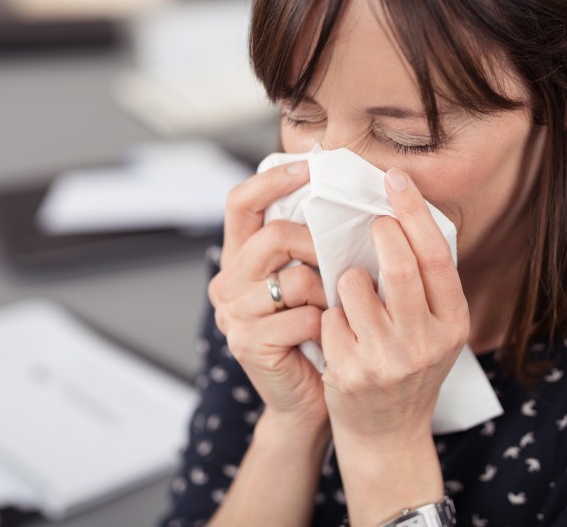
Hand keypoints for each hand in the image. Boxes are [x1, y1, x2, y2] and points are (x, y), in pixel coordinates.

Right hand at [208, 160, 329, 426]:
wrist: (308, 398)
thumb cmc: (316, 332)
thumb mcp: (308, 279)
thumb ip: (307, 243)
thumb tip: (339, 193)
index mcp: (239, 258)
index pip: (240, 202)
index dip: (271, 180)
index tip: (308, 168)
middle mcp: (226, 282)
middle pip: (273, 236)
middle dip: (316, 245)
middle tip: (338, 262)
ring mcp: (232, 314)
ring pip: (293, 277)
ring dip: (326, 291)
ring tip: (334, 308)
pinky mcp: (247, 343)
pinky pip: (300, 316)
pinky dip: (325, 323)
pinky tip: (326, 335)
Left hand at [321, 167, 469, 444]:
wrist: (387, 436)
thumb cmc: (408, 369)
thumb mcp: (436, 331)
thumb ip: (427, 286)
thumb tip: (403, 215)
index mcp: (453, 323)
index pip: (435, 255)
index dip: (414, 211)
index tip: (395, 178)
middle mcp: (426, 341)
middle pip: (398, 265)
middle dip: (379, 234)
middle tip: (372, 225)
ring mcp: (387, 358)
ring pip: (353, 284)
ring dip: (346, 279)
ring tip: (352, 297)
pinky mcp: (351, 371)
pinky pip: (329, 315)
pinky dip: (329, 314)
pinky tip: (338, 333)